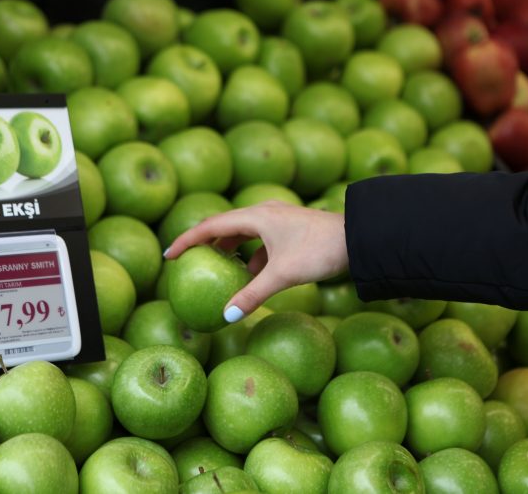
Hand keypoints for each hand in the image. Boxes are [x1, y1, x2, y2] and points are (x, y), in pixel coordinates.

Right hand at [165, 201, 348, 321]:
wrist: (358, 238)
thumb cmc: (319, 251)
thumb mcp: (283, 275)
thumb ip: (253, 295)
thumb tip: (226, 316)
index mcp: (256, 216)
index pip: (211, 226)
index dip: (187, 240)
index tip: (169, 255)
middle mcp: (264, 212)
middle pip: (224, 225)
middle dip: (205, 242)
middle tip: (189, 260)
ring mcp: (278, 218)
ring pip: (244, 232)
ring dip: (229, 248)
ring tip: (218, 268)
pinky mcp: (290, 228)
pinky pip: (260, 239)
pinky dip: (251, 254)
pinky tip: (253, 273)